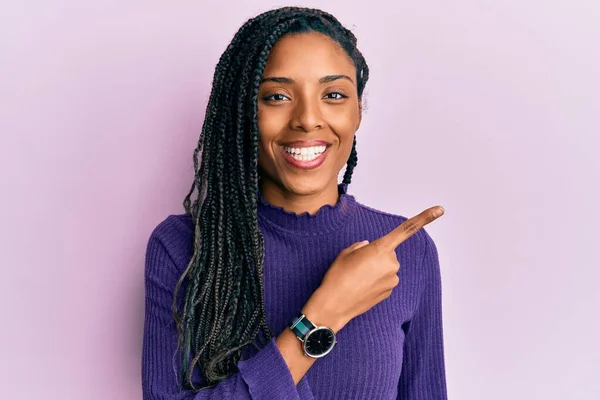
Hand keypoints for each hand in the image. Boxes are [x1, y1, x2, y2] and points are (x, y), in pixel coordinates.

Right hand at [303, 206, 444, 331]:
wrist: (334, 305)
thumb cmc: (337, 277)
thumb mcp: (345, 253)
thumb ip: (361, 246)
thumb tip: (369, 248)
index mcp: (380, 249)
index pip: (406, 230)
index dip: (424, 218)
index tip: (440, 210)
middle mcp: (391, 263)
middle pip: (388, 252)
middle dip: (376, 255)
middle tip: (357, 265)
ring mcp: (392, 279)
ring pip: (387, 267)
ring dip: (376, 269)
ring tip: (357, 278)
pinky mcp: (390, 292)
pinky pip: (385, 280)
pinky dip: (375, 281)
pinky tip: (361, 287)